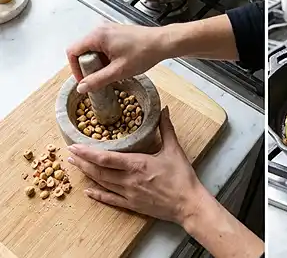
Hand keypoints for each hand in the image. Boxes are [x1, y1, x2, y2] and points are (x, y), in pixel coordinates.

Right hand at [66, 23, 167, 92]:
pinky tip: (118, 64)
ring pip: (93, 48)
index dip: (75, 68)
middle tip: (100, 77)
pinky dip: (106, 56)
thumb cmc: (144, 53)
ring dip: (99, 62)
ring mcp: (109, 29)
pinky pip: (103, 45)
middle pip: (82, 49)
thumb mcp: (118, 71)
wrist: (163, 43)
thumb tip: (81, 88)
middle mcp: (100, 29)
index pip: (72, 52)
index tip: (84, 80)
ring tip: (112, 70)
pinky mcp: (116, 32)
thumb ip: (97, 80)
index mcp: (97, 36)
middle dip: (89, 65)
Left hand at [67, 107, 205, 224]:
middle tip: (69, 155)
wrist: (188, 203)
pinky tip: (88, 191)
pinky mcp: (131, 204)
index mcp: (137, 165)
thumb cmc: (182, 177)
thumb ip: (166, 129)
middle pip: (99, 171)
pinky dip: (97, 195)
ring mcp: (128, 194)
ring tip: (76, 167)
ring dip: (87, 174)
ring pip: (102, 183)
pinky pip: (110, 199)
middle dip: (82, 163)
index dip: (87, 153)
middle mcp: (128, 180)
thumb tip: (164, 110)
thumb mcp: (174, 150)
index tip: (74, 147)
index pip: (106, 158)